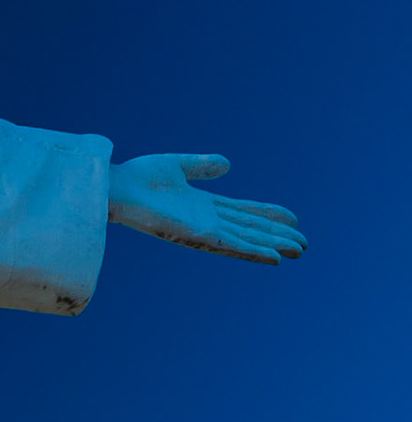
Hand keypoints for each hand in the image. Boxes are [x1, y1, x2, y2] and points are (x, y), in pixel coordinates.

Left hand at [108, 153, 305, 264]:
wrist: (117, 187)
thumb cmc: (138, 177)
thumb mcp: (177, 165)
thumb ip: (201, 164)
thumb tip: (228, 164)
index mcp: (201, 204)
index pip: (241, 210)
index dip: (267, 214)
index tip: (293, 217)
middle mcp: (205, 219)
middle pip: (249, 228)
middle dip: (276, 235)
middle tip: (304, 242)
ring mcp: (202, 229)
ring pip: (246, 239)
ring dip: (272, 245)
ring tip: (298, 250)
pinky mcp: (196, 236)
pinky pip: (230, 245)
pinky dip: (252, 251)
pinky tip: (274, 257)